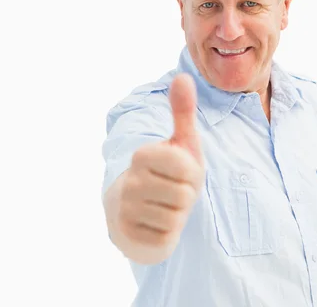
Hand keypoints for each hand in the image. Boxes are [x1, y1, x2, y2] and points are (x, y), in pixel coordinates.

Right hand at [118, 73, 204, 249]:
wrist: (136, 211)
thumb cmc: (166, 173)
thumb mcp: (180, 144)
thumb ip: (182, 112)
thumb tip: (183, 76)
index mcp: (142, 155)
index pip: (186, 167)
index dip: (191, 172)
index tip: (180, 172)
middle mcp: (128, 181)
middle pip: (184, 195)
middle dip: (186, 196)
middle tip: (173, 192)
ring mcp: (125, 210)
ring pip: (176, 218)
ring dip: (177, 216)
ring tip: (165, 207)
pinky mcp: (127, 237)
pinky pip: (166, 239)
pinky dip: (168, 235)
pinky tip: (156, 225)